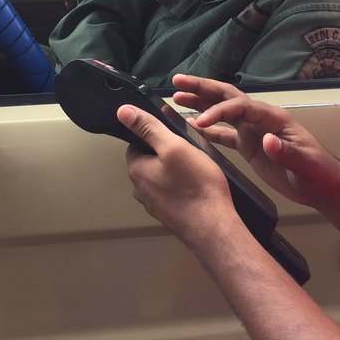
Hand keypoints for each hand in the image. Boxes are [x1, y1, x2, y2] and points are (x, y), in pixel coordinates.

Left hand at [117, 104, 235, 243]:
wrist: (214, 227)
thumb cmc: (197, 188)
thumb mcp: (174, 146)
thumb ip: (148, 128)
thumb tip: (124, 112)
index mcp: (137, 171)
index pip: (136, 144)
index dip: (155, 136)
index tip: (172, 137)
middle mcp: (141, 190)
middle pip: (150, 161)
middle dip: (167, 154)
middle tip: (189, 154)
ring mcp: (156, 204)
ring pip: (163, 177)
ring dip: (177, 172)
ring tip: (197, 171)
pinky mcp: (170, 213)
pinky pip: (174, 193)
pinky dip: (184, 188)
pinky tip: (199, 187)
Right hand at [170, 74, 339, 207]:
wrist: (322, 185)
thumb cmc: (318, 172)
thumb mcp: (305, 164)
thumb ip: (286, 152)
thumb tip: (267, 140)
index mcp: (273, 118)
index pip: (241, 106)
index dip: (219, 111)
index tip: (200, 122)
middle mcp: (260, 119)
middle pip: (227, 97)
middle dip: (202, 88)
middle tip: (177, 82)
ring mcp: (253, 131)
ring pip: (222, 111)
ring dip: (200, 104)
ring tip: (176, 97)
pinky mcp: (249, 145)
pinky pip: (224, 133)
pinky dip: (208, 129)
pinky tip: (192, 125)